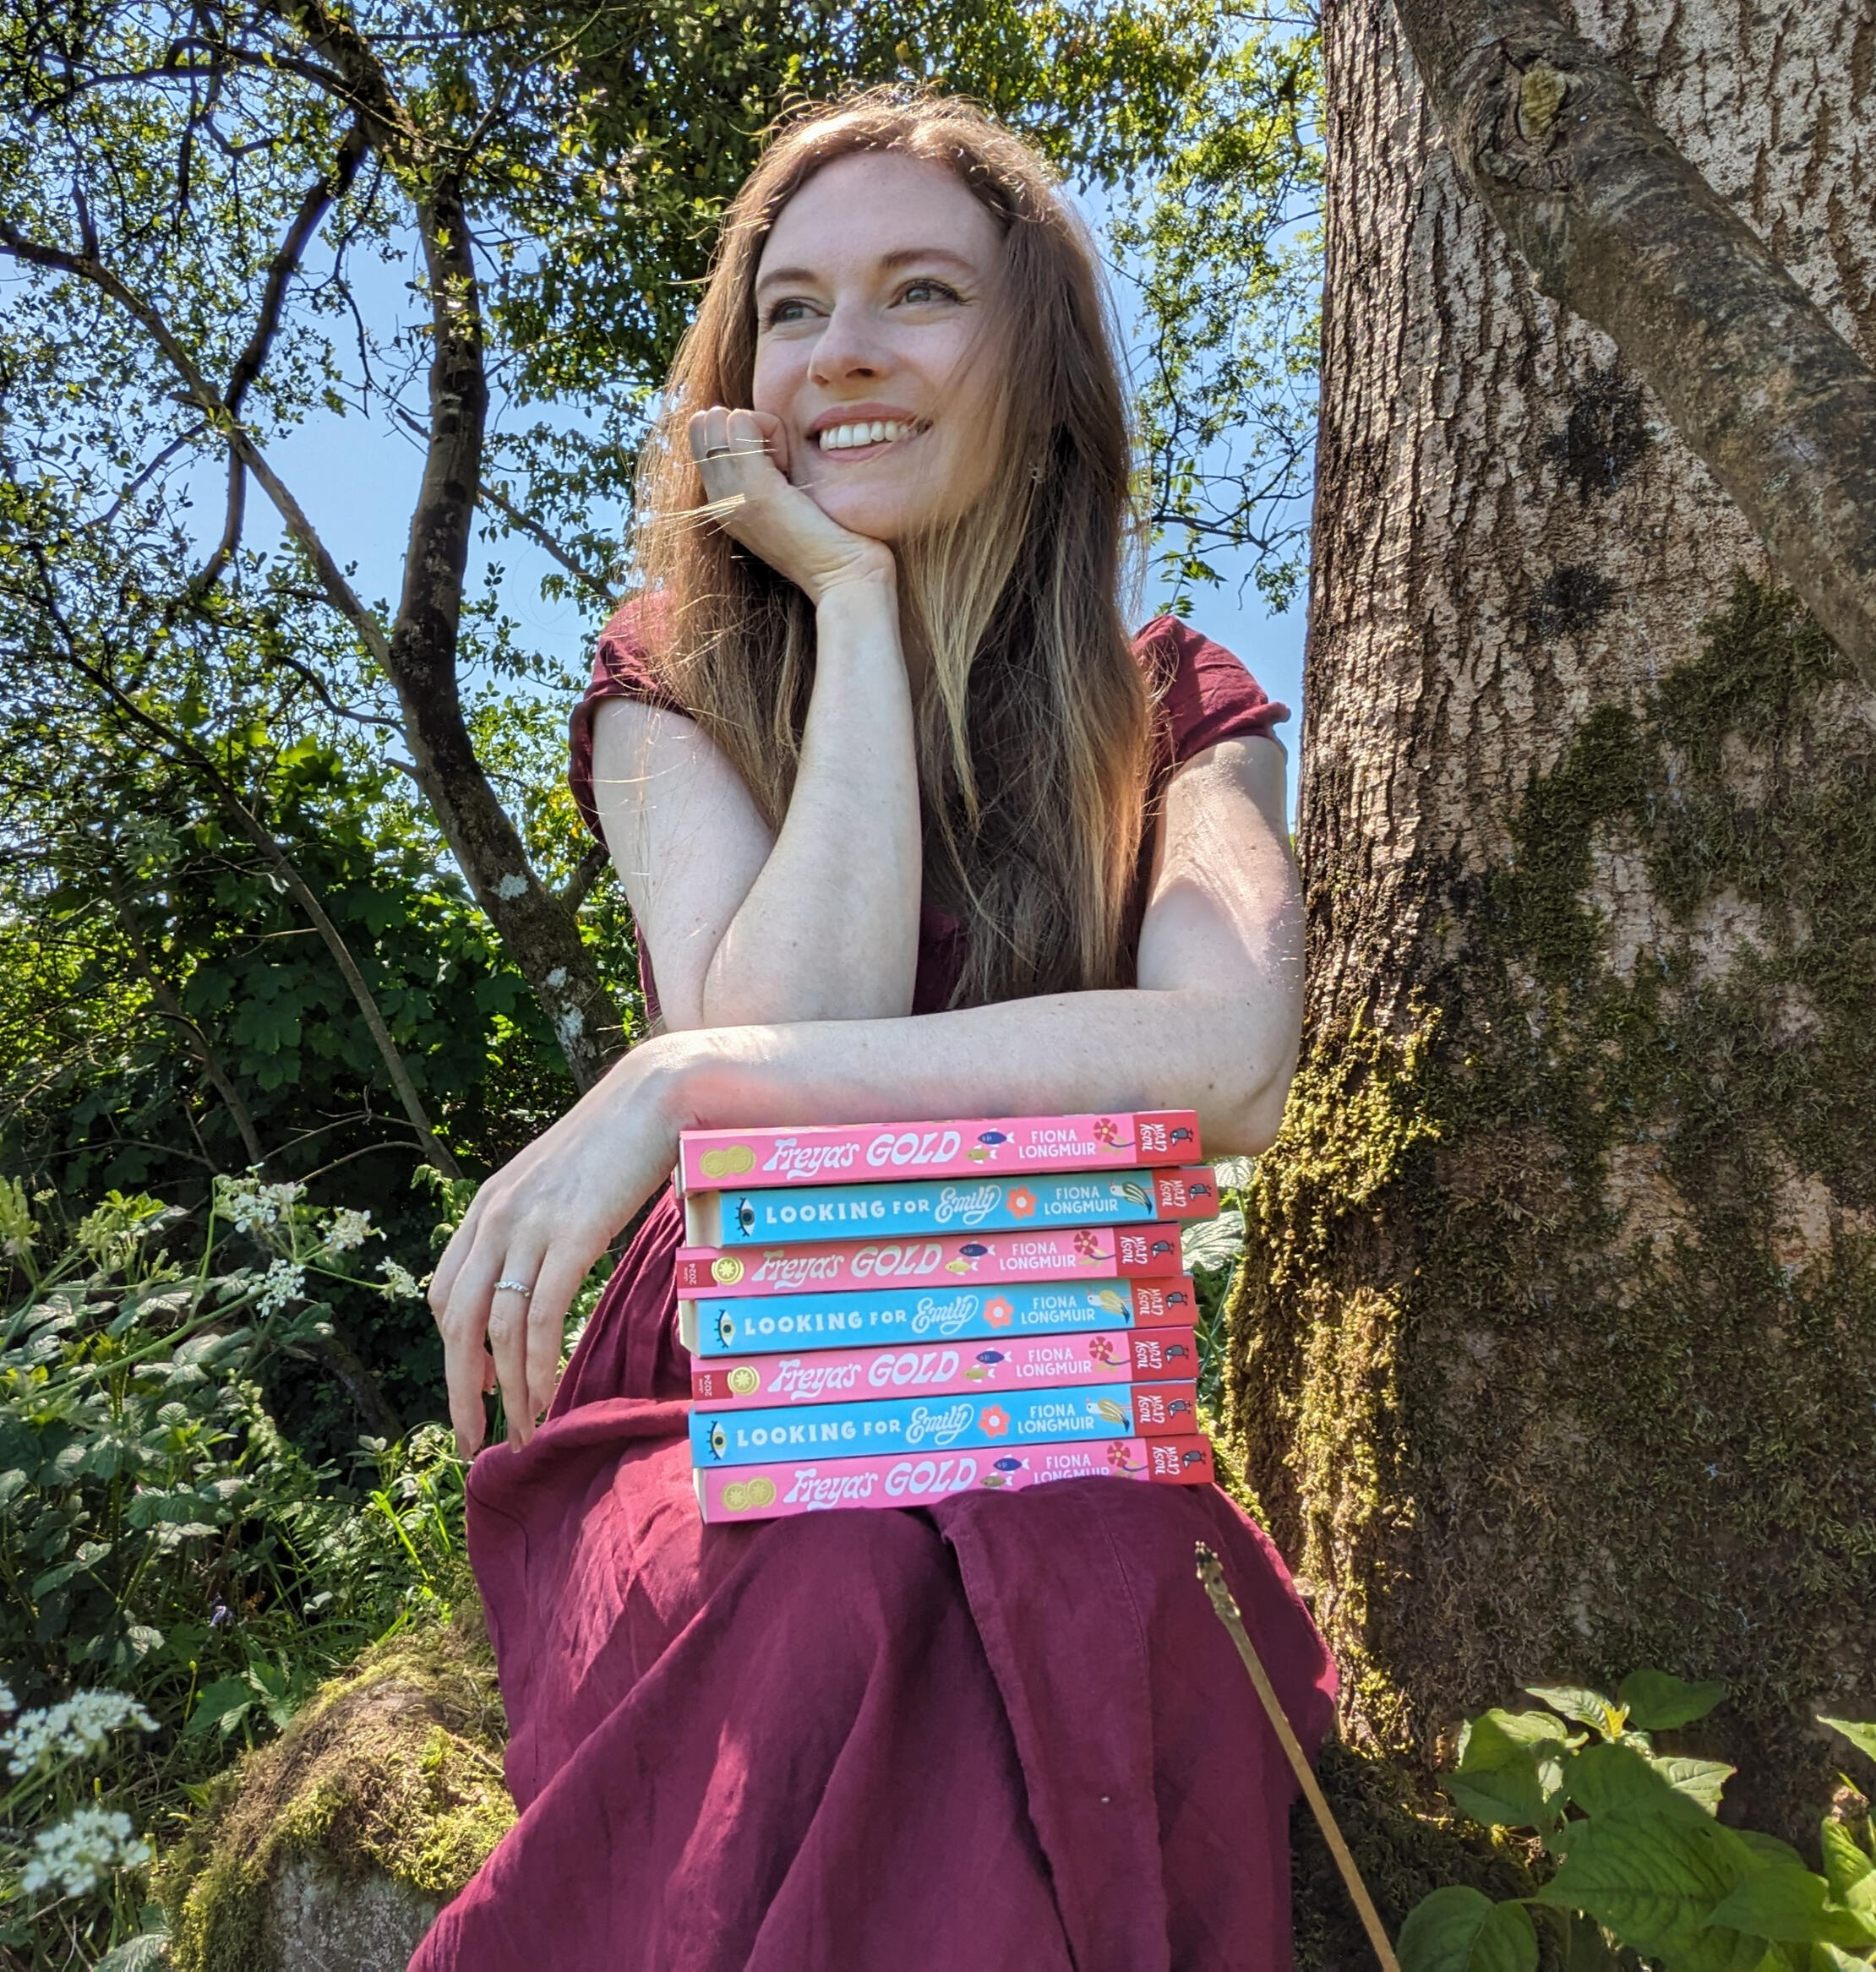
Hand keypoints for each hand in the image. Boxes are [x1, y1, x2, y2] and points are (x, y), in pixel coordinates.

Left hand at [428, 1037, 688, 1455]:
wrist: (654, 1097)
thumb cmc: (618, 1140)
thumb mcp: (559, 1183)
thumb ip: (538, 1224)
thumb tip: (542, 1272)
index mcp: (487, 1207)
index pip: (448, 1294)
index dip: (455, 1350)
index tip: (476, 1390)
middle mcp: (495, 1218)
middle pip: (459, 1323)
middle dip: (462, 1391)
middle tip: (474, 1440)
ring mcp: (530, 1226)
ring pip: (499, 1331)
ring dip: (507, 1392)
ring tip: (520, 1432)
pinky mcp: (571, 1236)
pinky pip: (541, 1318)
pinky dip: (538, 1366)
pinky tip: (545, 1396)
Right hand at [689, 406, 894, 603]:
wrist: (845, 580)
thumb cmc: (832, 542)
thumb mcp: (789, 504)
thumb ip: (770, 474)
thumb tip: (769, 435)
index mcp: (725, 506)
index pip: (707, 441)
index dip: (742, 436)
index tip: (780, 464)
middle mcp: (719, 502)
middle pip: (706, 427)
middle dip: (745, 426)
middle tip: (783, 460)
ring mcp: (731, 495)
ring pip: (722, 421)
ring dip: (761, 427)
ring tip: (789, 465)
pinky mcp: (754, 488)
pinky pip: (743, 422)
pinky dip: (773, 429)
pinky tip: (793, 463)